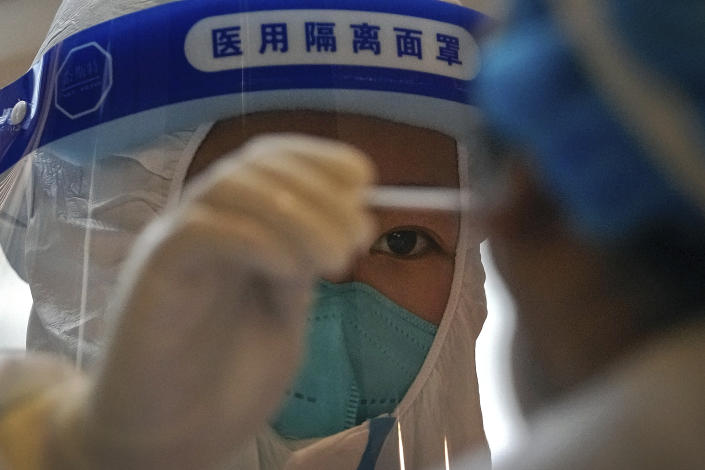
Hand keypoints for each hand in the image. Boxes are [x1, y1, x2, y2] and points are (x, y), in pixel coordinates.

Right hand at [54, 134, 374, 469]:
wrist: (171, 439)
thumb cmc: (229, 379)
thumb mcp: (285, 312)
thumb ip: (305, 265)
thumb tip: (348, 217)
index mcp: (239, 226)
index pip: (273, 160)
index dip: (322, 159)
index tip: (366, 181)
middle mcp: (205, 223)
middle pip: (257, 166)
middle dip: (320, 192)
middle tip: (359, 238)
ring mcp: (176, 243)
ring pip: (231, 187)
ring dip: (296, 214)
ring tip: (335, 260)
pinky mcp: (155, 272)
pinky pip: (200, 231)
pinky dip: (253, 238)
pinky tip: (288, 270)